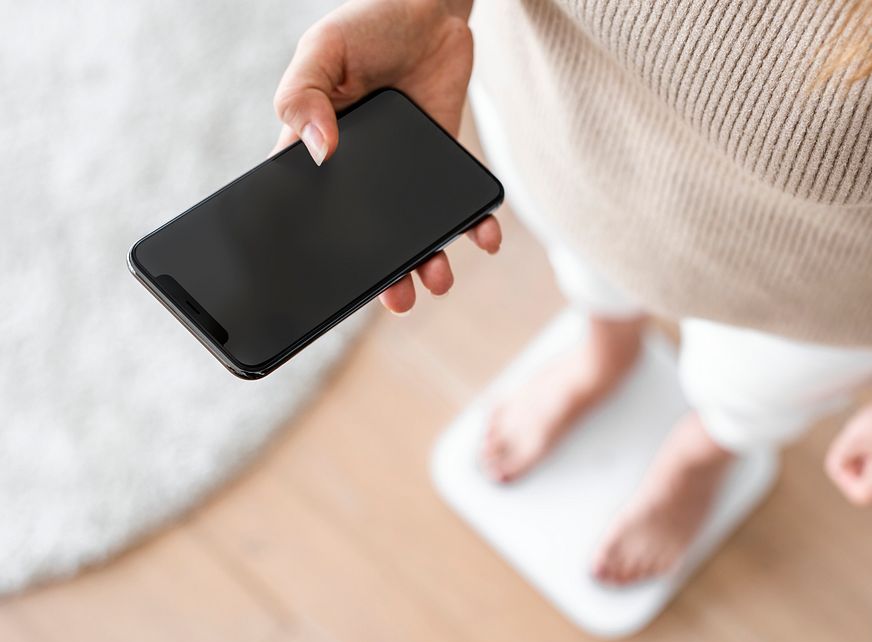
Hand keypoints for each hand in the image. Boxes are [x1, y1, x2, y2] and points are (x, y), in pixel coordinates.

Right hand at [272, 0, 499, 313]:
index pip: (312, 209)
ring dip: (427, 260)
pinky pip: (460, 204)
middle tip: (395, 299)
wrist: (431, 7)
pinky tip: (483, 238)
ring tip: (436, 279)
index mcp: (319, 149)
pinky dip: (474, 224)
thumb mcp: (323, 49)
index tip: (327, 283)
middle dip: (382, 274)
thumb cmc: (368, 24)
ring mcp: (406, 174)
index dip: (319, 248)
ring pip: (415, 231)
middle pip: (368, 237)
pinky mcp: (446, 163)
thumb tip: (319, 151)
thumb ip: (305, 95)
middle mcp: (363, 172)